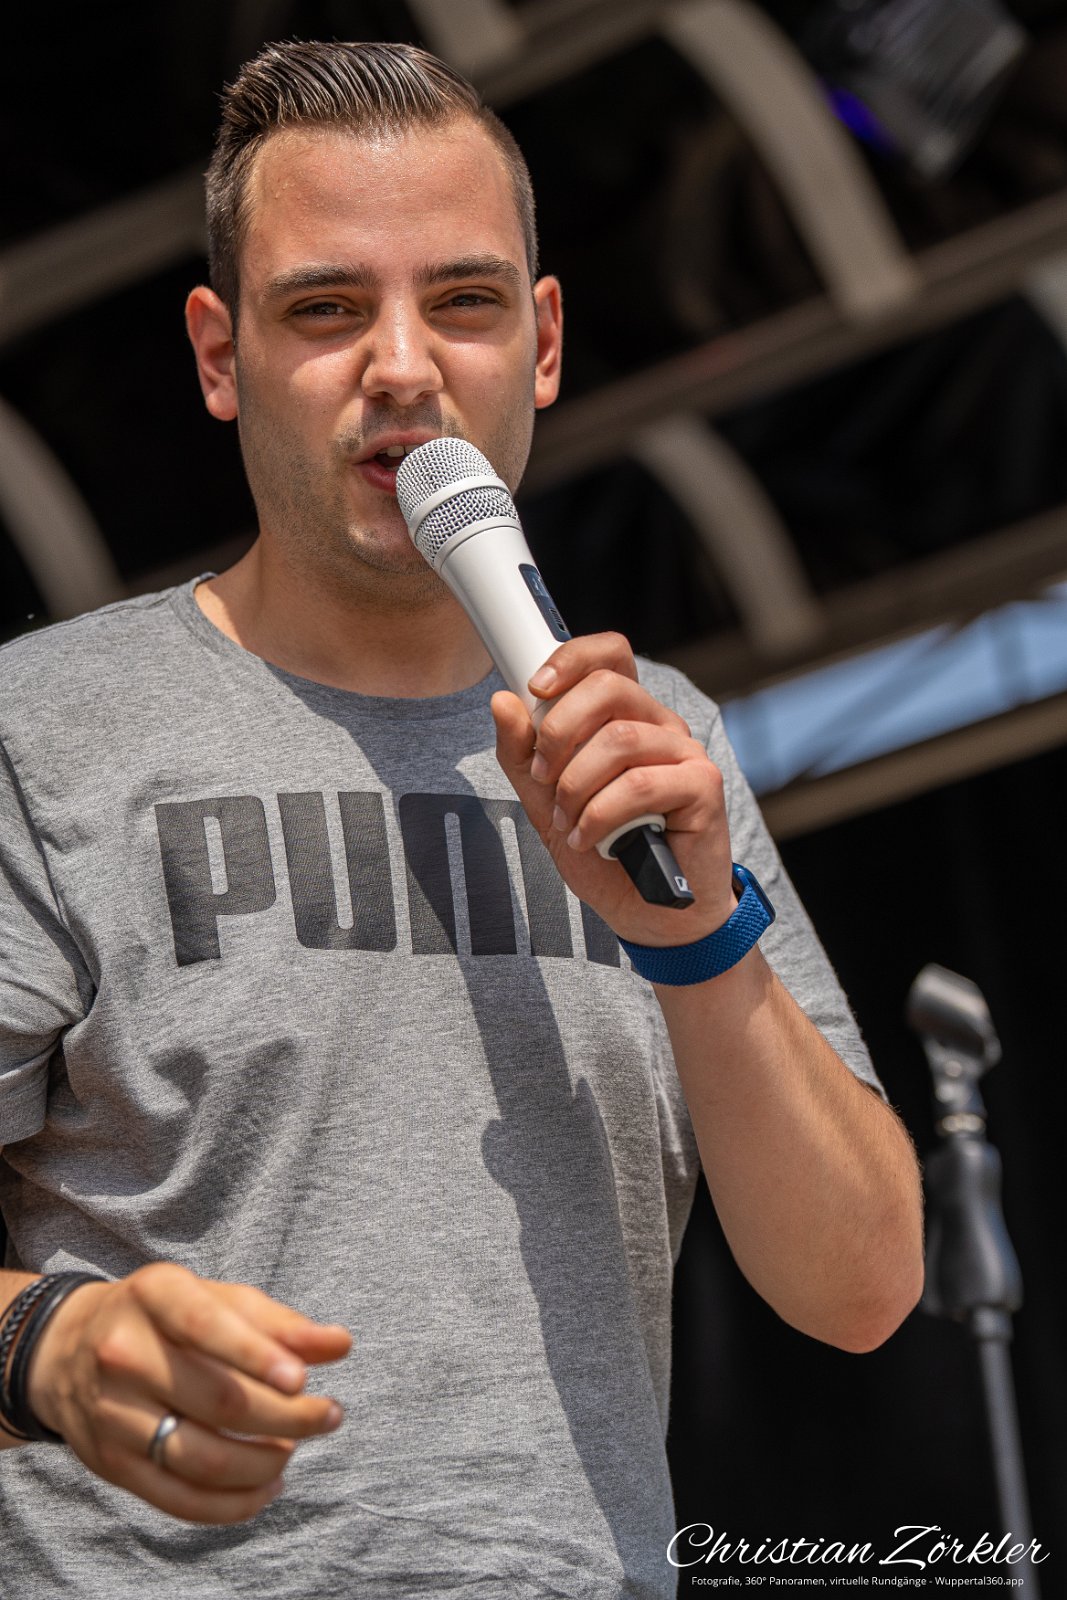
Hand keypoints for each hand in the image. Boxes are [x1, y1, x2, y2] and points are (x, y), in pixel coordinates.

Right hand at [25, 1263, 351, 1523]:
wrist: (67, 1350)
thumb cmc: (163, 1317)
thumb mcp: (214, 1298)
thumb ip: (279, 1323)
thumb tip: (340, 1345)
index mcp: (154, 1296)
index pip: (206, 1326)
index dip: (256, 1356)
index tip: (303, 1380)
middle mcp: (125, 1354)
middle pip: (218, 1401)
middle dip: (287, 1416)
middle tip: (331, 1415)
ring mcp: (113, 1414)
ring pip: (202, 1458)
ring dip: (264, 1463)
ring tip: (296, 1448)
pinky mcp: (110, 1465)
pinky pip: (178, 1499)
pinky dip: (233, 1504)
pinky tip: (267, 1486)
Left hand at [491, 632, 736, 945]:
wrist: (650, 916)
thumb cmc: (607, 854)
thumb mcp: (546, 803)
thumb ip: (522, 756)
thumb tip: (502, 702)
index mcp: (627, 716)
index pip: (610, 655)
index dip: (572, 658)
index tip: (535, 688)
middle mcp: (661, 725)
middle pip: (609, 688)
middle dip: (558, 732)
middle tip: (542, 777)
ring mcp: (686, 753)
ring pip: (619, 740)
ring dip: (576, 787)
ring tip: (568, 823)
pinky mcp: (704, 785)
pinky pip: (640, 784)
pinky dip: (601, 815)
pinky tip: (590, 839)